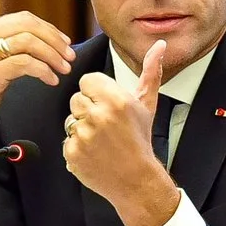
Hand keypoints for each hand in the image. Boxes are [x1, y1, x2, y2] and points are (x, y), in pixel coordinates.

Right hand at [0, 12, 76, 189]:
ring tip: (64, 69)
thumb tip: (46, 42)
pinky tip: (51, 80)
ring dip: (53, 55)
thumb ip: (11, 49)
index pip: (24, 18)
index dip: (49, 29)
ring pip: (29, 42)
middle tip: (70, 56)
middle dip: (55, 40)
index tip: (65, 43)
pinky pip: (25, 64)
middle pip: (29, 26)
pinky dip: (43, 70)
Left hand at [63, 39, 181, 225]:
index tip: (108, 106)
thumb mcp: (147, 103)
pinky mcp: (72, 153)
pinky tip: (95, 153)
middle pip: (76, 99)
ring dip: (81, 128)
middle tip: (106, 126)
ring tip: (101, 140)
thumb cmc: (140, 139)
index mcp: (115, 100)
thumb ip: (150, 71)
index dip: (97, 92)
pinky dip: (77, 148)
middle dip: (88, 110)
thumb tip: (159, 45)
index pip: (87, 80)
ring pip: (70, 120)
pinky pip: (66, 140)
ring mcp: (83, 136)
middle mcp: (98, 116)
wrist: (136, 180)